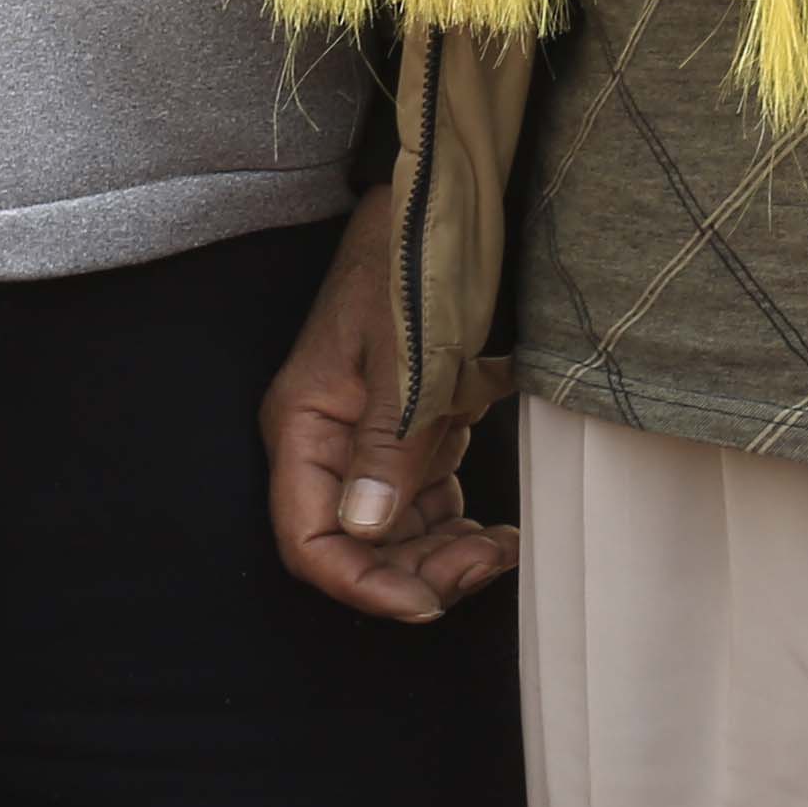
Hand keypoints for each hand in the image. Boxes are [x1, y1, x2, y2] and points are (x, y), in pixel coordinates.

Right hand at [262, 188, 511, 622]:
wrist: (442, 204)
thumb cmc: (412, 263)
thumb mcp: (406, 350)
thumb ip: (388, 439)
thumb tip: (368, 528)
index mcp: (305, 424)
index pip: (309, 538)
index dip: (362, 583)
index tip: (426, 602)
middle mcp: (328, 442)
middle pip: (356, 546)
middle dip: (415, 573)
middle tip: (486, 566)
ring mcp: (368, 440)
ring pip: (394, 534)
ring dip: (443, 557)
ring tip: (502, 549)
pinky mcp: (407, 432)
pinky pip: (425, 503)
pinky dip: (458, 528)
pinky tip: (500, 531)